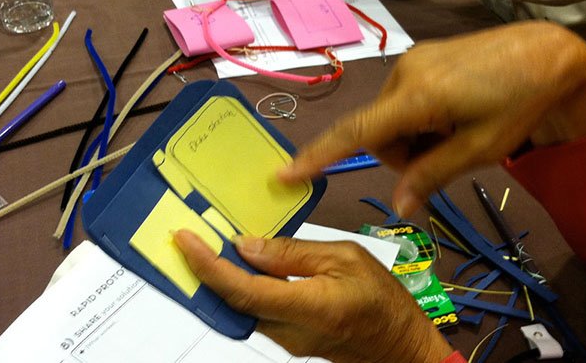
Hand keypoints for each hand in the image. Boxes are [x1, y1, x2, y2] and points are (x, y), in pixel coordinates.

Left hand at [174, 230, 453, 362]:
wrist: (400, 346)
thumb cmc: (384, 301)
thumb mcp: (346, 258)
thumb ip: (293, 253)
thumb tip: (247, 246)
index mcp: (309, 306)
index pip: (244, 290)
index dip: (208, 266)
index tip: (186, 241)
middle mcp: (290, 332)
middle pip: (232, 303)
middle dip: (203, 271)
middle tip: (186, 239)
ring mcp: (286, 341)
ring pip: (239, 310)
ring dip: (217, 280)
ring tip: (204, 246)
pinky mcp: (286, 340)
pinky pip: (253, 313)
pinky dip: (237, 288)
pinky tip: (235, 265)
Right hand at [279, 21, 585, 216]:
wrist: (547, 54)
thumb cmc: (518, 104)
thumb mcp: (478, 149)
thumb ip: (430, 176)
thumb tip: (396, 207)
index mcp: (416, 97)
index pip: (356, 131)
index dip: (318, 155)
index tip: (285, 173)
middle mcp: (403, 74)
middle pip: (377, 133)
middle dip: (403, 154)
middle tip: (447, 155)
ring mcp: (410, 63)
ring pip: (389, 120)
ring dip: (414, 137)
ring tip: (456, 130)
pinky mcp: (419, 59)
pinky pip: (402, 101)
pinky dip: (419, 119)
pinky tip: (453, 112)